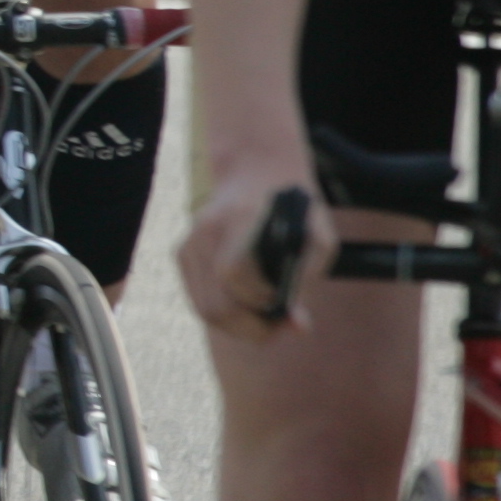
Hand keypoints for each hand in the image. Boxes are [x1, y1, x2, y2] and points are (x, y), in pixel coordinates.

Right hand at [183, 175, 329, 341]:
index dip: (259, 300)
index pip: (233, 273)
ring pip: (204, 309)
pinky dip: (223, 313)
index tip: (285, 306)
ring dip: (236, 326)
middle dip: (249, 328)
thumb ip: (308, 280)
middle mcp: (204, 232)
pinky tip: (246, 307)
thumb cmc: (295, 209)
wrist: (256, 171)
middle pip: (214, 303)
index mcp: (238, 219)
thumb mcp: (318, 237)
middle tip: (278, 329)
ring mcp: (188, 243)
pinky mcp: (182, 254)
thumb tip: (297, 326)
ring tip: (265, 322)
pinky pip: (198, 300)